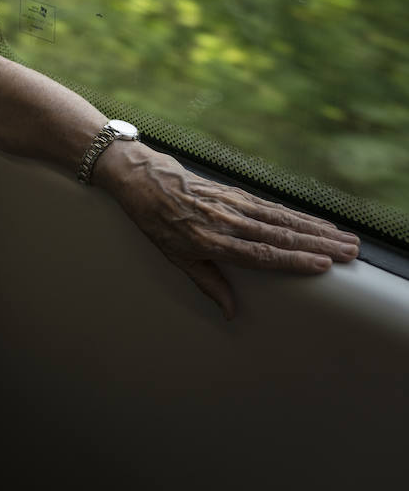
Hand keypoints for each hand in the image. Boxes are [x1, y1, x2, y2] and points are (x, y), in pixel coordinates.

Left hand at [97, 142, 359, 318]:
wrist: (141, 178)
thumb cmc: (155, 221)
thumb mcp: (174, 257)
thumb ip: (207, 283)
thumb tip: (231, 312)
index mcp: (210, 241)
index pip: (260, 254)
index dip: (293, 260)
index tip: (322, 265)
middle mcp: (225, 221)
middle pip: (279, 235)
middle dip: (318, 244)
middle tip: (350, 253)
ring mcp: (231, 204)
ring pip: (281, 219)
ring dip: (315, 229)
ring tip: (345, 239)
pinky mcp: (233, 192)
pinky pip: (270, 206)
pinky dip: (297, 215)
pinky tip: (316, 222)